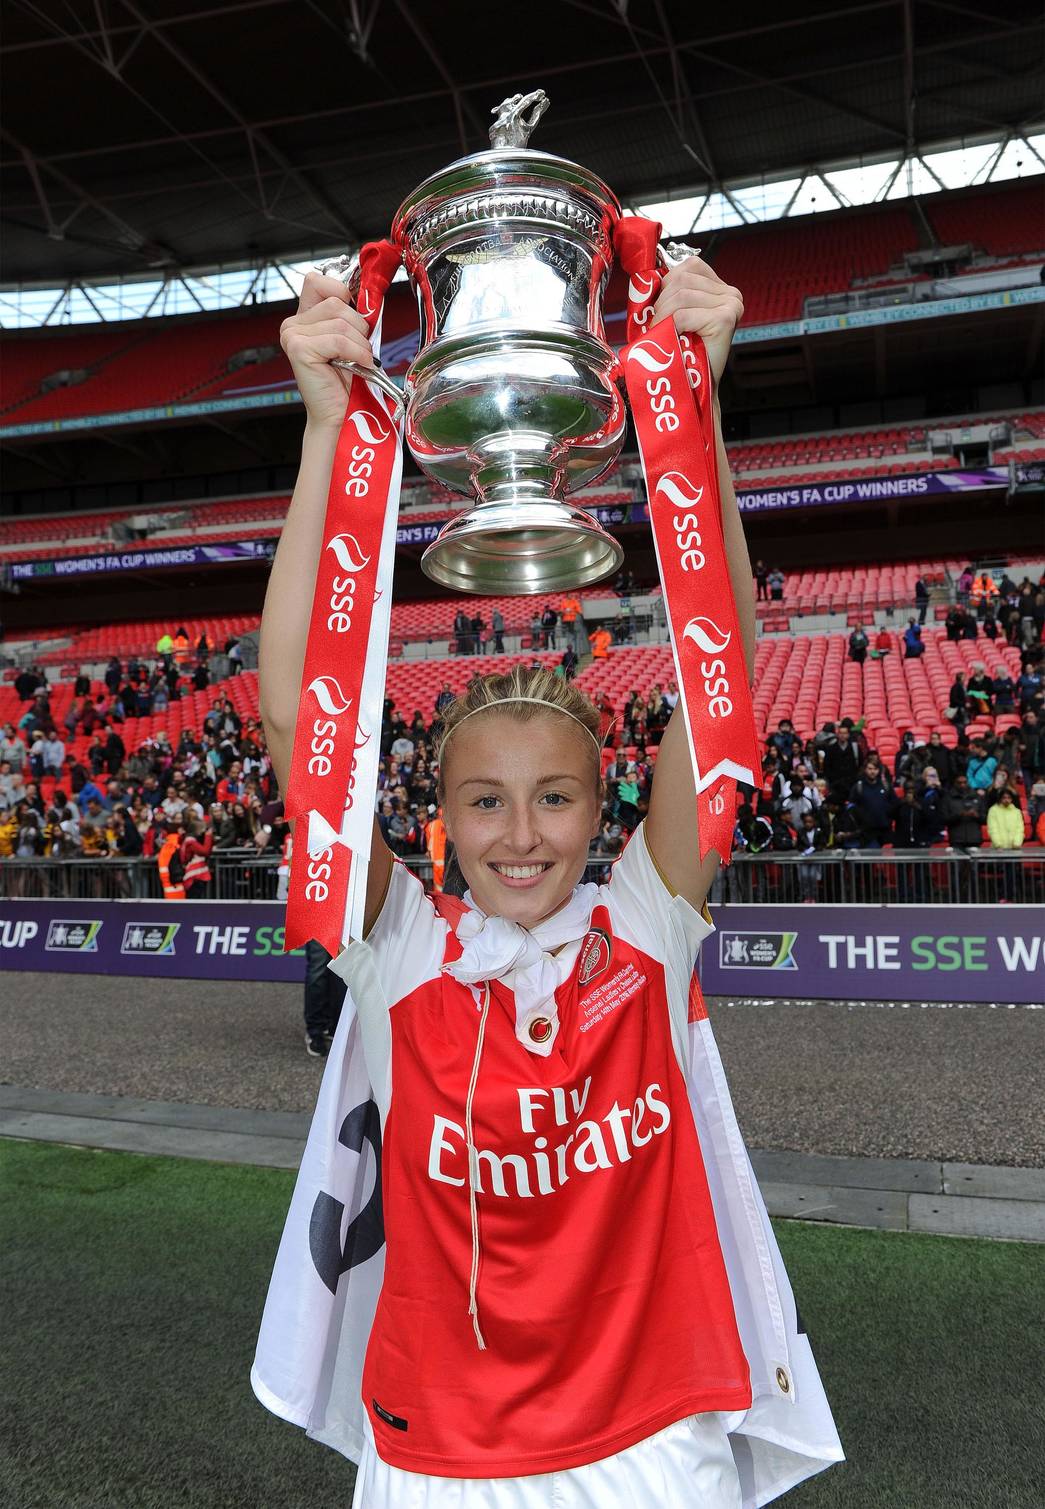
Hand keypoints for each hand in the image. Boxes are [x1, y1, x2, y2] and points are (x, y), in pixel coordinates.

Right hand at [279, 271, 373, 430]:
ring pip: (340, 321)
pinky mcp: (299, 349)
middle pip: (336, 302)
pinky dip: (356, 353)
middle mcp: (292, 324)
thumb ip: (350, 314)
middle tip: (359, 351)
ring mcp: (292, 335)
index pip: (318, 280)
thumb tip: (369, 294)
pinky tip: (359, 365)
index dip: (342, 292)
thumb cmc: (347, 379)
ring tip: (358, 361)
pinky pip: (338, 340)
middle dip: (358, 327)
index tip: (357, 316)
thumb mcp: (350, 338)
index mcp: (303, 317)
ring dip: (359, 343)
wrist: (340, 414)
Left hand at [651, 254, 743, 388]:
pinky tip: (671, 340)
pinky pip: (683, 314)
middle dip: (661, 302)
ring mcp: (730, 305)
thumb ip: (671, 293)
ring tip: (663, 335)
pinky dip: (669, 327)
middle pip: (682, 278)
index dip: (666, 285)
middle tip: (659, 327)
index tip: (661, 309)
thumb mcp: (677, 315)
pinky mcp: (724, 320)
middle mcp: (730, 293)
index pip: (688, 267)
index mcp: (720, 288)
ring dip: (662, 316)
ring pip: (680, 294)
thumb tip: (649, 276)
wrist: (696, 388)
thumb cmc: (684, 353)